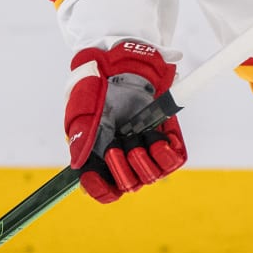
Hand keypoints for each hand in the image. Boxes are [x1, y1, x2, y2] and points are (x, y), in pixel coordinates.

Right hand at [63, 40, 186, 203]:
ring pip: (152, 176)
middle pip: (129, 185)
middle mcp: (124, 158)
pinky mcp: (166, 138)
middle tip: (116, 145)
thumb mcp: (82, 111)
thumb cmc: (96, 86)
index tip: (94, 175)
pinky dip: (165, 151)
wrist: (121, 63)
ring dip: (142, 159)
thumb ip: (80, 139)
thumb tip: (78, 166)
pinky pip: (173, 160)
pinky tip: (155, 135)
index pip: (102, 190)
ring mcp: (146, 149)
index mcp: (100, 157)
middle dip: (122, 169)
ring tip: (135, 136)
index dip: (99, 189)